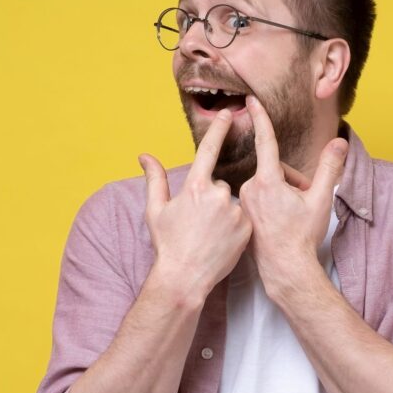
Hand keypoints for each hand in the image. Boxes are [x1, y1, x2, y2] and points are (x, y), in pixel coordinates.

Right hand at [138, 109, 251, 296]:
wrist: (185, 277)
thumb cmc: (167, 244)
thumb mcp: (155, 210)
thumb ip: (154, 179)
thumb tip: (144, 156)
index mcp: (194, 187)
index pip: (209, 149)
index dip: (219, 129)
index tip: (228, 114)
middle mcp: (217, 195)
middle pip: (218, 184)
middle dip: (209, 198)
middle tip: (198, 223)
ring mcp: (235, 211)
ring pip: (231, 201)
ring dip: (223, 212)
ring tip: (210, 234)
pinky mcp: (247, 226)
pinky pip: (242, 216)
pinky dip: (235, 224)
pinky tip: (222, 240)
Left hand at [238, 95, 347, 293]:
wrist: (285, 269)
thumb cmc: (302, 236)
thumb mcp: (320, 199)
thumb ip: (329, 168)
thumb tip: (340, 143)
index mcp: (267, 181)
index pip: (265, 142)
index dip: (260, 118)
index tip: (250, 100)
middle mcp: (250, 188)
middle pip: (275, 169)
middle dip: (292, 180)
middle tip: (304, 202)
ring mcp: (244, 202)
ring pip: (267, 184)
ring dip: (282, 193)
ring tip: (292, 216)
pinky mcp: (242, 213)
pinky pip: (259, 197)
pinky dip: (271, 203)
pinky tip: (279, 223)